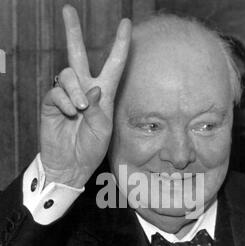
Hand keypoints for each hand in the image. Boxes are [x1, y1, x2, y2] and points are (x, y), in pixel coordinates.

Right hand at [40, 5, 131, 187]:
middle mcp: (85, 89)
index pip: (113, 64)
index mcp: (103, 94)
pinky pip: (57, 92)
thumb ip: (100, 108)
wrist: (72, 164)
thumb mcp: (104, 130)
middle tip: (68, 10)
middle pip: (78, 55)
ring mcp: (67, 95)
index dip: (120, 44)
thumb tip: (92, 88)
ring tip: (80, 110)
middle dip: (73, 33)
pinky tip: (71, 115)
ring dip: (76, 90)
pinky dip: (65, 103)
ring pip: (68, 74)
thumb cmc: (91, 148)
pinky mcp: (52, 103)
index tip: (126, 23)